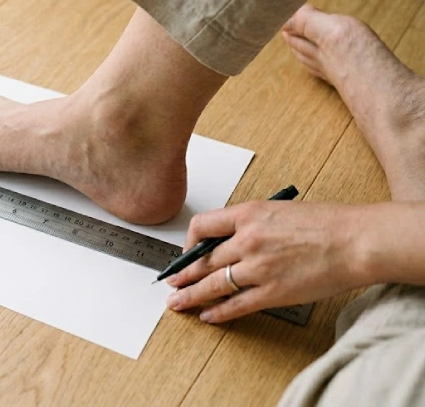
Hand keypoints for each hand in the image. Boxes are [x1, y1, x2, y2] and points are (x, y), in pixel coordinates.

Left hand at [165, 201, 367, 322]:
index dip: (189, 242)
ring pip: (213, 284)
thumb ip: (249, 224)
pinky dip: (218, 312)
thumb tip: (227, 241)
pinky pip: (236, 305)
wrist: (355, 241)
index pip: (202, 226)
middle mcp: (247, 240)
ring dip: (192, 296)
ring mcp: (258, 268)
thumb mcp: (278, 210)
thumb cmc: (325, 224)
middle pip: (202, 260)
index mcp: (248, 214)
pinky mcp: (272, 292)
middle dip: (183, 275)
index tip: (186, 251)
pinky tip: (208, 315)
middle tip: (172, 283)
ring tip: (178, 303)